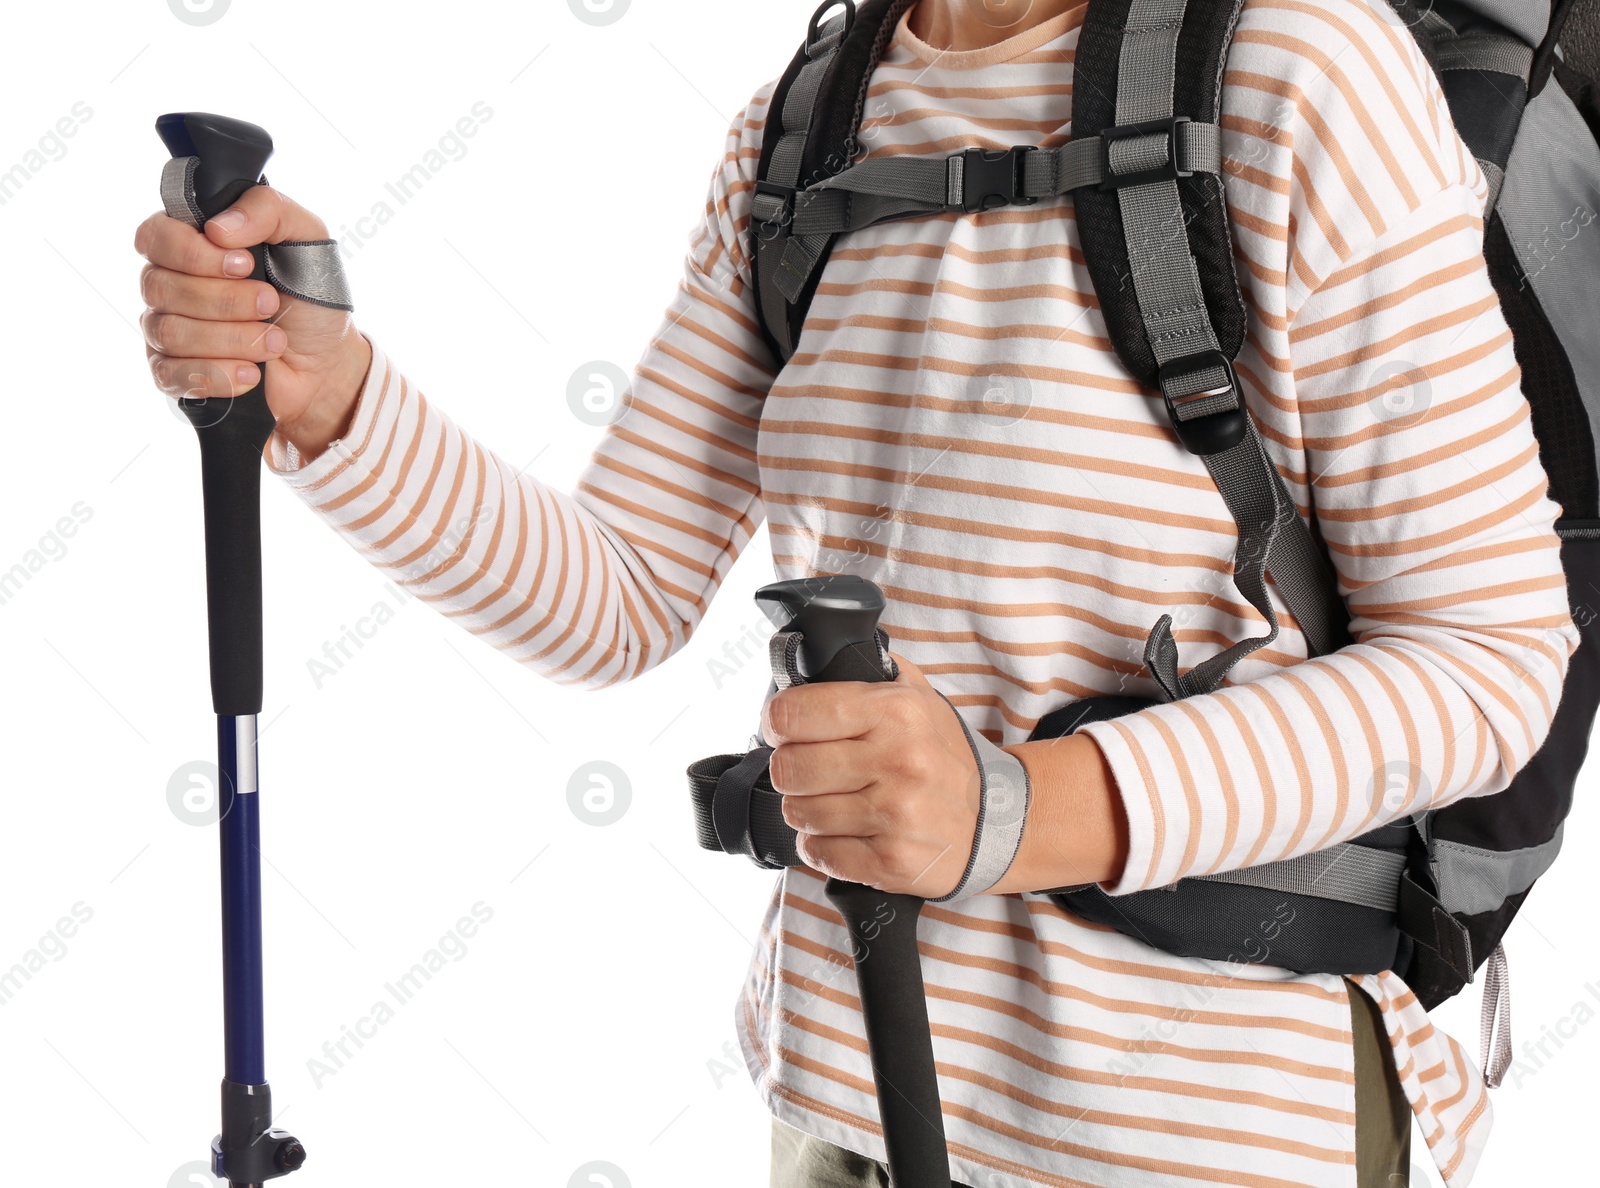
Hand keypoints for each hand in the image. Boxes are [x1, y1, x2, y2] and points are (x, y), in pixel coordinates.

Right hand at [135, 185, 370, 459]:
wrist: (329, 362)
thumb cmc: (312, 297)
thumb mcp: (307, 238)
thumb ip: (268, 210)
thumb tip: (218, 227)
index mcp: (192, 242)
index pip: (155, 236)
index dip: (194, 253)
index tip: (244, 264)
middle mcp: (170, 283)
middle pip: (161, 287)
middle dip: (225, 300)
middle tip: (271, 303)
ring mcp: (168, 330)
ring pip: (170, 331)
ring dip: (231, 338)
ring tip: (274, 342)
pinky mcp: (174, 374)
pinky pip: (171, 375)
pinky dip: (218, 375)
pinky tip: (252, 373)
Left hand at [763, 655, 979, 896]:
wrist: (999, 822)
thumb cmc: (944, 756)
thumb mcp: (920, 697)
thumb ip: (870, 671)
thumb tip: (812, 661)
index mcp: (896, 712)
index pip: (794, 713)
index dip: (777, 721)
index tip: (783, 728)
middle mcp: (896, 762)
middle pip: (789, 768)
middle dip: (790, 769)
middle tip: (808, 769)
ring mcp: (895, 815)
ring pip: (799, 813)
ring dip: (805, 809)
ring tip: (831, 801)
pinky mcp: (891, 862)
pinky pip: (819, 853)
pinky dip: (821, 845)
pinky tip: (844, 832)